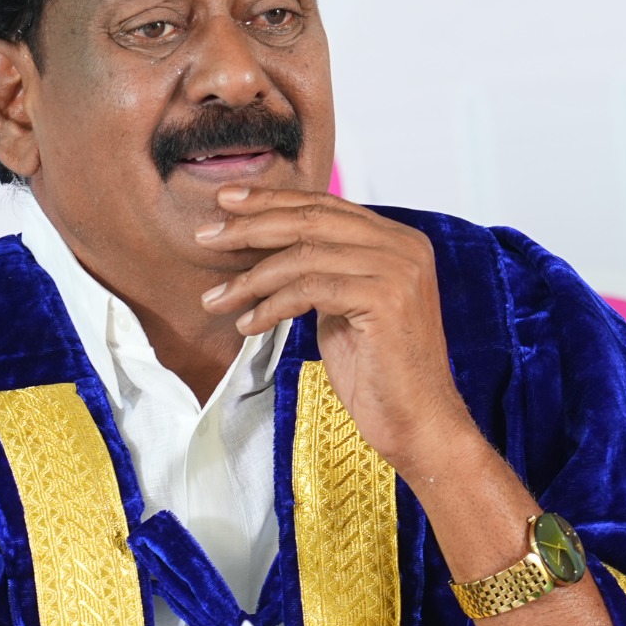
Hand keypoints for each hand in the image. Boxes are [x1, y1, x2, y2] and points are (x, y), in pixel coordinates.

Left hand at [194, 187, 477, 477]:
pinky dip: (271, 306)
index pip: (324, 205)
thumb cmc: (378, 374)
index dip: (272, 201)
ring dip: (250, 278)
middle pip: (312, 220)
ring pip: (305, 255)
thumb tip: (268, 248)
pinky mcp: (386, 299)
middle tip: (206, 236)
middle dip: (250, 226)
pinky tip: (248, 324)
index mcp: (397, 240)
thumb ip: (322, 271)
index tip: (226, 203)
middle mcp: (404, 246)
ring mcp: (398, 270)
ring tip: (216, 299)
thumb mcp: (344, 308)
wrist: (419, 423)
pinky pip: (310, 289)